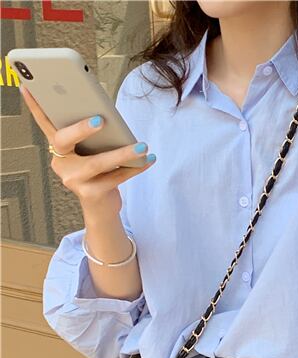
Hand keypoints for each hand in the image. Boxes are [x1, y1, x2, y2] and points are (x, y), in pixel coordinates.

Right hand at [19, 84, 155, 216]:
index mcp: (59, 148)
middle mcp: (61, 163)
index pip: (44, 123)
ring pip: (97, 162)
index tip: (28, 87)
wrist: (101, 209)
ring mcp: (73, 179)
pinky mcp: (89, 193)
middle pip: (64, 140)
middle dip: (81, 128)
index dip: (34, 106)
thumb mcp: (92, 154)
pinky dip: (134, 168)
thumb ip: (93, 138)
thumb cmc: (98, 175)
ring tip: (143, 146)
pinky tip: (148, 161)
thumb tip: (108, 118)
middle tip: (101, 119)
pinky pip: (114, 177)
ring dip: (123, 153)